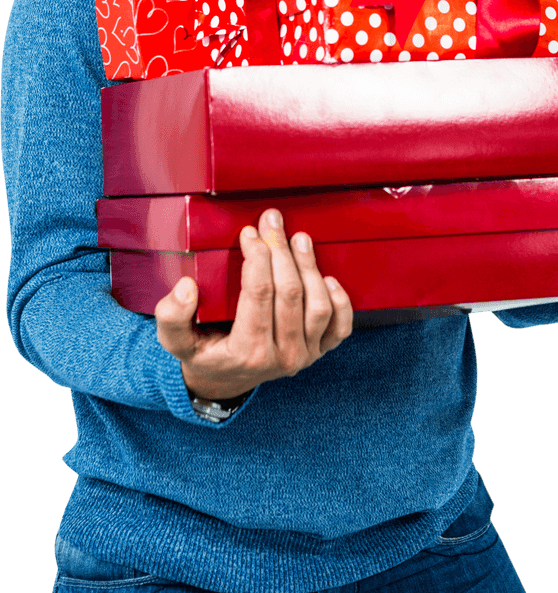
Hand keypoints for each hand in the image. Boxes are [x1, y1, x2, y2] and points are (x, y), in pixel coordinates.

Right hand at [154, 208, 352, 398]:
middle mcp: (282, 357)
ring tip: (299, 239)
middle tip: (272, 223)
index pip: (259, 294)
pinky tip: (327, 277)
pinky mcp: (319, 352)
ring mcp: (304, 356)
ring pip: (318, 307)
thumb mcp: (175, 339)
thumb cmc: (202, 352)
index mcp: (247, 351)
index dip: (257, 257)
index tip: (249, 233)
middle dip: (281, 251)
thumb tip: (188, 287)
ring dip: (310, 267)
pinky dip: (340, 301)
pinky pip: (340, 328)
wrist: (223, 380)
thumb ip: (172, 315)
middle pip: (290, 294)